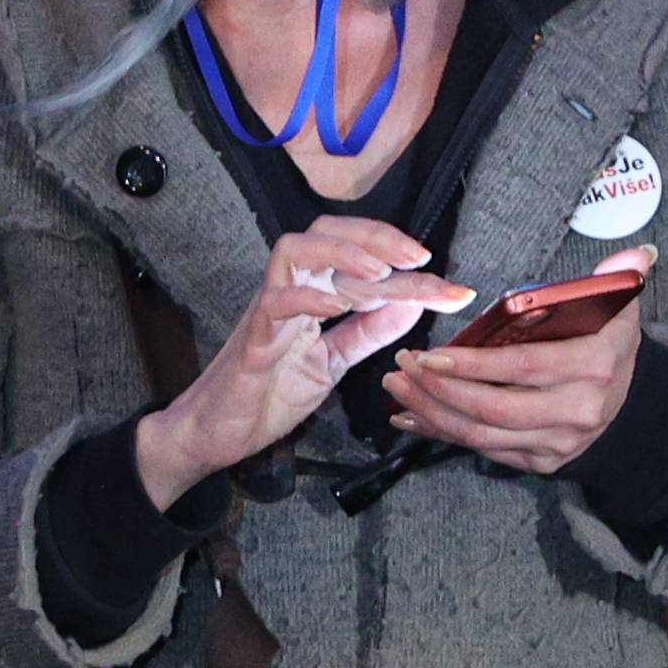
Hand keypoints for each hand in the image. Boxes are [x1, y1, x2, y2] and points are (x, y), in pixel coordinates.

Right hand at [138, 214, 471, 508]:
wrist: (215, 435)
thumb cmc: (267, 394)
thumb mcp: (332, 362)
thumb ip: (368, 332)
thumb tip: (412, 303)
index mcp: (312, 295)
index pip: (360, 260)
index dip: (406, 266)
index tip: (452, 286)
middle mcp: (290, 291)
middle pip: (326, 232)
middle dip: (377, 236)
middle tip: (419, 257)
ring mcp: (268, 311)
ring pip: (295, 250)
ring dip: (342, 253)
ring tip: (381, 271)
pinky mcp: (252, 340)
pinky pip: (274, 304)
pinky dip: (307, 298)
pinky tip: (338, 305)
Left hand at [385, 245, 652, 475]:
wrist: (632, 405)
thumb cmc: (609, 344)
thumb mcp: (619, 306)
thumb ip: (618, 276)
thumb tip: (638, 251)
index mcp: (593, 366)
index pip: (523, 366)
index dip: (473, 365)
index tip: (430, 354)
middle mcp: (577, 411)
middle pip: (495, 408)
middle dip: (440, 391)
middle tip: (400, 369)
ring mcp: (559, 442)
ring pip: (484, 435)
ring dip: (433, 413)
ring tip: (397, 389)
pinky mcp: (542, 462)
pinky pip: (485, 450)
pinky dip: (444, 434)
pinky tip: (413, 416)